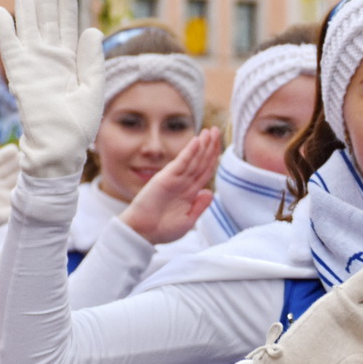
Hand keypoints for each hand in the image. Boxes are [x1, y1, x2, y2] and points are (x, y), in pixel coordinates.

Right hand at [0, 0, 103, 178]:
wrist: (60, 148)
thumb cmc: (79, 127)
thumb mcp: (93, 90)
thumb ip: (93, 61)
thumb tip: (92, 29)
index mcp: (73, 64)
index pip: (70, 28)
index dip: (68, 6)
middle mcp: (53, 62)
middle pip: (49, 24)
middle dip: (47, 2)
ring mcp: (35, 67)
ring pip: (29, 32)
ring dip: (27, 11)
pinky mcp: (20, 76)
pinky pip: (10, 49)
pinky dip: (4, 31)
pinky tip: (0, 12)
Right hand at [118, 128, 221, 244]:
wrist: (142, 233)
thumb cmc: (163, 230)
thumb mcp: (188, 220)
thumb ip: (199, 206)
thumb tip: (210, 191)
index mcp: (189, 192)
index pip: (205, 171)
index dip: (213, 158)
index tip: (219, 145)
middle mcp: (183, 183)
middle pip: (201, 162)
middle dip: (210, 146)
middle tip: (216, 130)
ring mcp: (174, 179)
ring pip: (193, 159)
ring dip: (202, 145)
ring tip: (210, 131)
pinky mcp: (165, 178)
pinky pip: (181, 163)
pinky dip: (189, 152)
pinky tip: (197, 141)